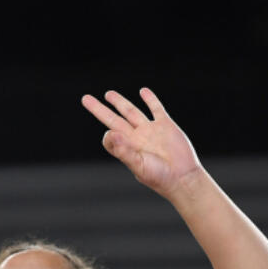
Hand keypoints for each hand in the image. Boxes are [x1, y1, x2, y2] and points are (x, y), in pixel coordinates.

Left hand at [81, 88, 202, 196]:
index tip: (112, 134)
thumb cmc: (158, 176)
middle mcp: (135, 138)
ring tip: (108, 94)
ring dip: (120, 102)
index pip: (109, 136)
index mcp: (126, 148)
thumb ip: (123, 151)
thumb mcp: (138, 165)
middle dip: (100, 109)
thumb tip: (111, 133)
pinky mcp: (165, 125)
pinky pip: (156, 109)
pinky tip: (143, 91)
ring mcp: (149, 130)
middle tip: (85, 99)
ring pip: (131, 111)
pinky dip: (150, 99)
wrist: (182, 177)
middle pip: (114, 119)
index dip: (107, 135)